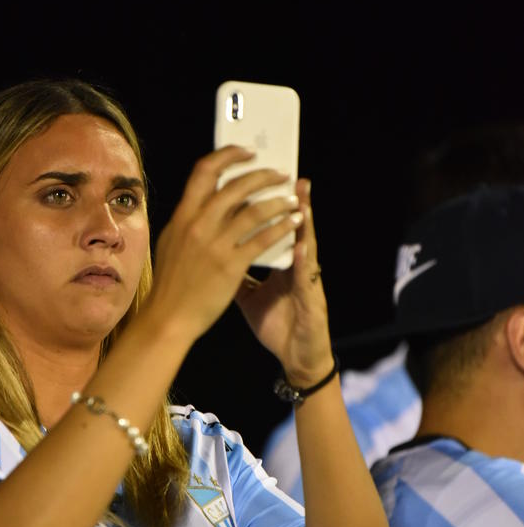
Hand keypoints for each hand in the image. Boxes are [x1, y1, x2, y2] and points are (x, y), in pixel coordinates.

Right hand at [145, 147, 303, 346]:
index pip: (205, 171)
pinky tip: (293, 223)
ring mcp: (215, 244)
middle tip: (280, 175)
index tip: (247, 152)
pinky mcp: (231, 265)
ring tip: (293, 200)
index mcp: (182, 216)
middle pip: (236, 186)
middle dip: (263, 175)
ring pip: (255, 210)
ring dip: (279, 201)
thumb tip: (207, 202)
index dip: (228, 155)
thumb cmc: (170, 284)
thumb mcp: (171, 243)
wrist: (168, 317)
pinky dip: (282, 227)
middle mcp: (198, 225)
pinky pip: (263, 238)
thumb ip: (188, 221)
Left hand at [235, 180, 333, 386]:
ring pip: (306, 242)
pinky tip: (301, 243)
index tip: (254, 180)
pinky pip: (306, 275)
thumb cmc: (276, 324)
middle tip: (282, 172)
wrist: (295, 355)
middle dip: (285, 198)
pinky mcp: (312, 297)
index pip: (270, 225)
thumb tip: (213, 252)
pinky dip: (304, 258)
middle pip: (289, 225)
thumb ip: (236, 271)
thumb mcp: (249, 295)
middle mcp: (294, 264)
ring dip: (304, 218)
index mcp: (279, 261)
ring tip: (300, 195)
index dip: (263, 204)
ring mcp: (305, 279)